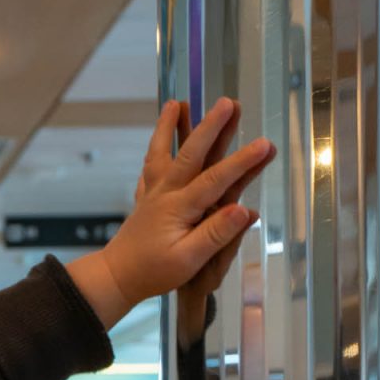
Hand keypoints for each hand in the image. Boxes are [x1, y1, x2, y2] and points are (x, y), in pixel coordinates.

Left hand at [67, 99, 274, 332]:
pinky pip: (149, 167)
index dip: (242, 162)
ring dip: (170, 126)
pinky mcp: (144, 199)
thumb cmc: (154, 273)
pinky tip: (156, 143)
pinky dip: (154, 150)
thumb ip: (216, 234)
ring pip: (162, 152)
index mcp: (180, 207)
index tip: (264, 144)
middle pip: (191, 153)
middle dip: (211, 127)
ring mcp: (152, 193)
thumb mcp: (189, 260)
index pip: (216, 179)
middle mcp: (165, 193)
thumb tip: (244, 210)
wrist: (115, 277)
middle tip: (229, 102)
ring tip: (176, 102)